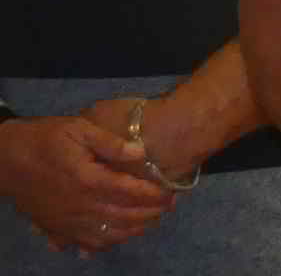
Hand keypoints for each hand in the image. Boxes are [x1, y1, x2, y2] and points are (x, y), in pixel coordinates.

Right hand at [0, 113, 172, 252]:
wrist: (5, 159)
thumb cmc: (45, 139)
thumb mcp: (79, 130)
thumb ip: (112, 143)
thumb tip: (142, 153)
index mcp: (88, 180)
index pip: (131, 192)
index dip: (154, 195)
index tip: (172, 193)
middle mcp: (79, 206)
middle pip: (124, 216)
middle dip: (150, 213)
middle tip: (168, 206)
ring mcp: (66, 221)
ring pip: (107, 234)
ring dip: (133, 229)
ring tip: (151, 220)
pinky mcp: (55, 228)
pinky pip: (84, 242)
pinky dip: (105, 242)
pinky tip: (118, 234)